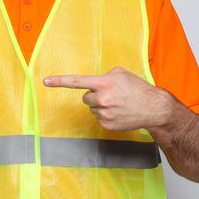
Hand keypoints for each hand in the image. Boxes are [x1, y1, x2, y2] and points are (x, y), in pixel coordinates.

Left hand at [43, 66, 168, 132]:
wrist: (153, 108)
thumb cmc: (138, 89)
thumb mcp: (122, 74)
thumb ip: (105, 75)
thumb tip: (96, 82)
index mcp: (104, 83)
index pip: (77, 81)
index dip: (59, 81)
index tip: (45, 81)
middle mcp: (101, 98)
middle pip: (85, 97)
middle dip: (94, 96)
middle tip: (110, 96)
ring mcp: (103, 113)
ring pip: (92, 109)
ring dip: (101, 106)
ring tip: (118, 104)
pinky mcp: (106, 125)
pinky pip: (98, 118)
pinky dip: (106, 116)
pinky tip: (119, 113)